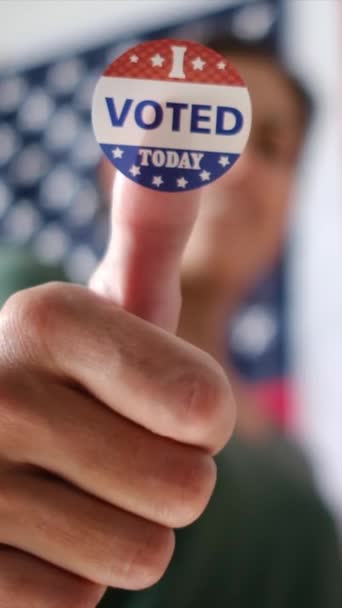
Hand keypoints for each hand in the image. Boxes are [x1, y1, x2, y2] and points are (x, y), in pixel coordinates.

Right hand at [0, 174, 235, 606]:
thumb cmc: (73, 379)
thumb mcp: (115, 301)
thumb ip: (152, 221)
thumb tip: (176, 107)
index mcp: (47, 321)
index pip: (207, 409)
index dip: (199, 417)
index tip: (156, 401)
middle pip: (186, 488)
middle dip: (164, 479)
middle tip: (105, 453)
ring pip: (141, 555)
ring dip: (121, 531)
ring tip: (67, 492)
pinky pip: (79, 603)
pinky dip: (69, 580)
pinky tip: (28, 536)